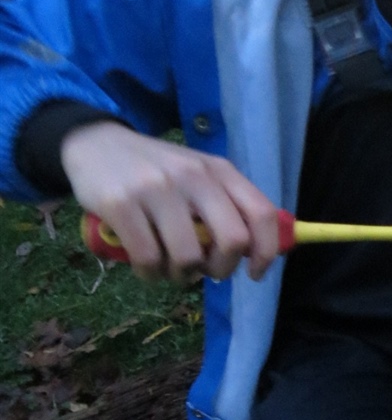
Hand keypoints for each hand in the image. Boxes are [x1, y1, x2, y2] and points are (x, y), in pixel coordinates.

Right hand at [61, 122, 280, 282]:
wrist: (96, 143)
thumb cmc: (158, 172)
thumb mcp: (199, 177)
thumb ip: (228, 207)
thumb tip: (254, 254)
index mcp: (220, 171)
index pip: (262, 214)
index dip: (266, 251)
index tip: (254, 273)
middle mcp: (194, 176)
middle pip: (232, 241)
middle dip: (223, 269)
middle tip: (206, 271)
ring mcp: (157, 188)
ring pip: (188, 257)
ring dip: (182, 276)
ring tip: (171, 268)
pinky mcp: (121, 203)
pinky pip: (148, 258)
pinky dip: (151, 274)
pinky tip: (147, 267)